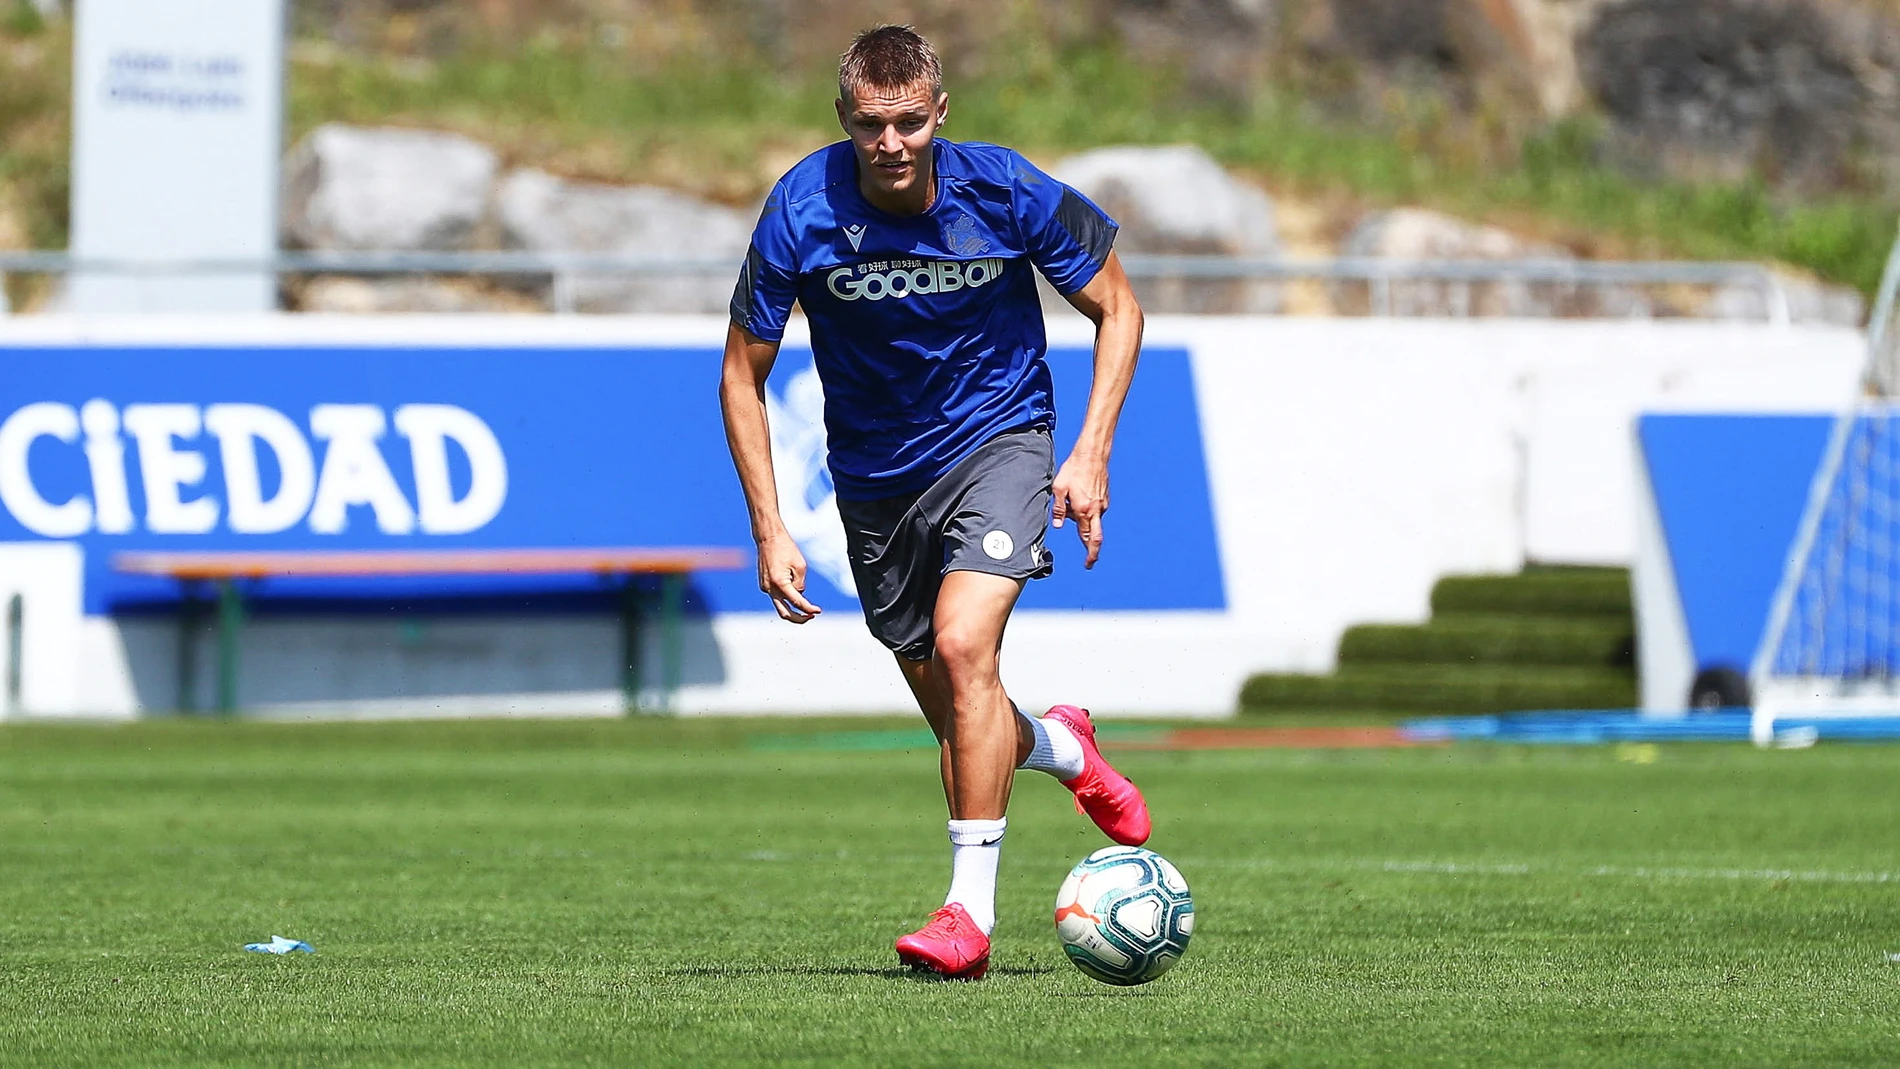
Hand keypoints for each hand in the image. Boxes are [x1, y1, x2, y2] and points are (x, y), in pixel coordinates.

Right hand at [756, 534, 820, 622]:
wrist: (768, 538)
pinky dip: (786, 595)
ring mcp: (765, 587)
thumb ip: (801, 584)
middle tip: (810, 617)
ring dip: (792, 605)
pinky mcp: (764, 584)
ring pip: (780, 605)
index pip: (797, 602)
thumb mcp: (800, 566)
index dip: (809, 609)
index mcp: (780, 583)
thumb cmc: (785, 548)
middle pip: (784, 613)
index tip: (818, 611)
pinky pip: (777, 595)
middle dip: (798, 618)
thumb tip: (799, 594)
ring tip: (805, 599)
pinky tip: (792, 584)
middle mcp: (769, 588)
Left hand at [1051, 454, 1107, 568]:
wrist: (1092, 454)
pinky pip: (1093, 509)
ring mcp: (1103, 503)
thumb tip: (1057, 525)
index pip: (1087, 538)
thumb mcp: (1059, 488)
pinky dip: (1085, 509)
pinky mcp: (1105, 497)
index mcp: (1084, 510)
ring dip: (1080, 517)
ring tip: (1069, 497)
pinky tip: (1077, 493)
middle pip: (1096, 537)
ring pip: (1091, 519)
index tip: (1088, 564)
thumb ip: (1058, 509)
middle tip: (1089, 562)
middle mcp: (1096, 510)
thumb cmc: (1074, 469)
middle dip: (1093, 552)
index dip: (1089, 553)